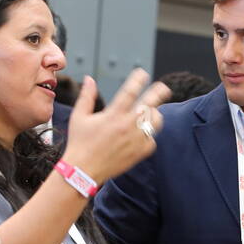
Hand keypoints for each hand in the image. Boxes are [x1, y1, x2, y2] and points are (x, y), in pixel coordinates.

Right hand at [63, 69, 169, 184]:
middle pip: (150, 103)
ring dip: (154, 114)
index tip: (142, 73)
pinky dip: (148, 135)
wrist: (84, 170)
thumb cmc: (80, 143)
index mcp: (112, 114)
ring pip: (155, 121)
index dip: (138, 80)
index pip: (130, 91)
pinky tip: (141, 134)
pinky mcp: (140, 152)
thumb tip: (90, 79)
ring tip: (152, 112)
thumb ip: (87, 96)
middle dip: (159, 92)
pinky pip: (152, 139)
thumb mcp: (79, 117)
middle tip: (163, 88)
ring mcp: (135, 139)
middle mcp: (126, 125)